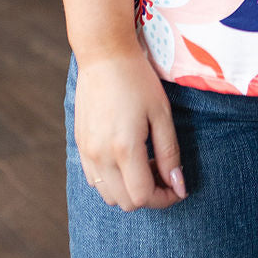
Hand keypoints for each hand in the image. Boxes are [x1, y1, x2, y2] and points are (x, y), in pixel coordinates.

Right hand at [74, 43, 188, 210]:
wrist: (104, 55)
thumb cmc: (138, 80)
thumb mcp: (161, 114)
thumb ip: (169, 153)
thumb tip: (178, 186)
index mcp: (124, 148)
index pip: (143, 197)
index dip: (164, 199)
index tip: (177, 187)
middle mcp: (100, 156)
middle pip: (125, 202)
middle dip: (149, 195)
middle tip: (163, 171)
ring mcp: (86, 152)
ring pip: (108, 195)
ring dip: (129, 190)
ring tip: (145, 162)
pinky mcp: (79, 144)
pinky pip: (95, 179)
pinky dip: (113, 180)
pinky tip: (126, 157)